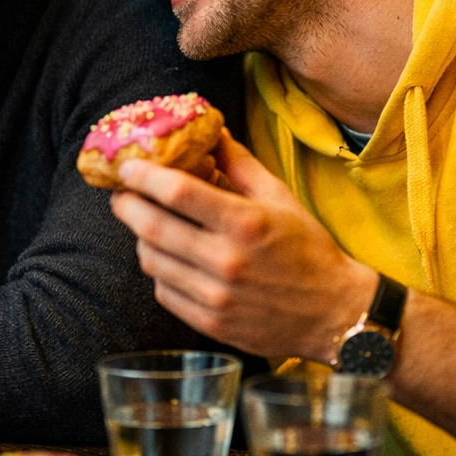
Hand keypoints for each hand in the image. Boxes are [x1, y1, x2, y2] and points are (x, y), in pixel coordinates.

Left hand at [110, 130, 375, 359]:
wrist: (334, 314)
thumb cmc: (307, 249)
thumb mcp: (280, 198)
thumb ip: (239, 165)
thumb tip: (211, 132)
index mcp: (245, 223)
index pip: (177, 193)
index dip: (144, 177)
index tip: (127, 167)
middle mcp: (226, 261)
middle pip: (153, 227)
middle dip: (127, 205)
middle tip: (121, 194)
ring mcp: (216, 296)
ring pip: (152, 261)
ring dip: (141, 238)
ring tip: (147, 225)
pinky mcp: (211, 323)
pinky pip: (163, 292)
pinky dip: (159, 271)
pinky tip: (170, 259)